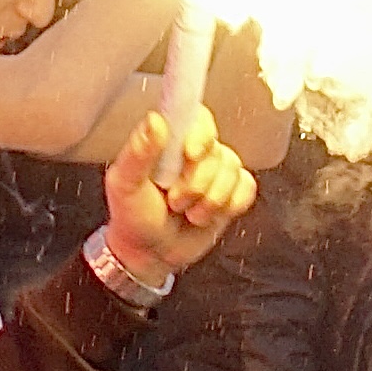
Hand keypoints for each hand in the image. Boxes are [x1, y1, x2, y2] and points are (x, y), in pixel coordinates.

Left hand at [101, 104, 254, 284]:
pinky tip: (206, 215)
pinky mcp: (232, 192)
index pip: (198, 117)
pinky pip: (246, 189)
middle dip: (197, 183)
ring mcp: (216, 171)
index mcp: (169, 141)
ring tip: (186, 211)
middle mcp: (195, 151)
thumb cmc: (132, 216)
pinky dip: (228, 206)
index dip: (201, 134)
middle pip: (217, 151)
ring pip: (233, 172)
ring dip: (209, 200)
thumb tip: (155, 120)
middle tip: (174, 200)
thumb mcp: (125, 185)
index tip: (191, 154)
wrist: (149, 253)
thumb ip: (138, 152)